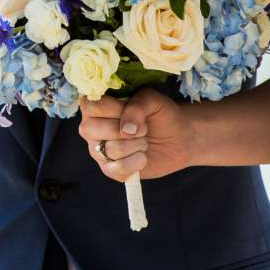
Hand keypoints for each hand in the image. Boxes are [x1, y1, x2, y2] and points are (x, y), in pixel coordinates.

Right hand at [77, 89, 197, 183]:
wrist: (178, 138)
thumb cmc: (161, 114)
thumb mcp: (152, 100)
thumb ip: (137, 107)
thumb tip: (126, 129)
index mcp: (97, 106)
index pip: (91, 106)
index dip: (114, 110)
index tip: (132, 112)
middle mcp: (92, 128)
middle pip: (91, 129)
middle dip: (125, 130)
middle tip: (143, 129)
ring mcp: (98, 150)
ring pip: (110, 150)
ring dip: (136, 145)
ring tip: (144, 141)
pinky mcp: (109, 169)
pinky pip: (117, 169)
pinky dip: (137, 162)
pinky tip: (143, 156)